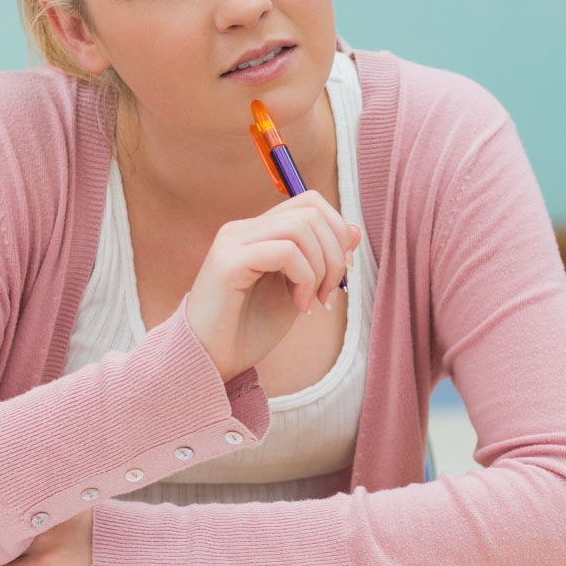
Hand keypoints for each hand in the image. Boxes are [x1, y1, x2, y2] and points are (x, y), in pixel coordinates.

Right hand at [183, 191, 359, 380]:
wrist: (210, 363)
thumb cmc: (249, 331)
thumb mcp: (298, 291)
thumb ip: (321, 260)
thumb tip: (355, 230)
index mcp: (257, 232)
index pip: (308, 202)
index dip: (337, 230)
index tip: (343, 270)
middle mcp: (242, 229)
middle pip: (309, 210)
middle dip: (335, 252)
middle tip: (329, 293)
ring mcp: (232, 242)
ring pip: (300, 227)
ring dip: (321, 267)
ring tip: (313, 302)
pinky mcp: (228, 263)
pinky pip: (284, 251)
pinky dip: (304, 278)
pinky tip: (299, 307)